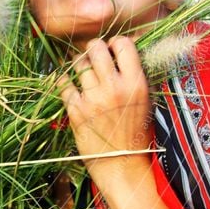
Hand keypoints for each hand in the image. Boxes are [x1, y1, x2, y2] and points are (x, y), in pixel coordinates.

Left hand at [57, 37, 152, 184]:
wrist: (122, 165)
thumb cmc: (136, 134)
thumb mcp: (146, 102)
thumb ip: (134, 77)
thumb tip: (121, 53)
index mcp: (136, 84)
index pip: (123, 45)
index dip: (115, 43)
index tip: (112, 50)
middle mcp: (114, 88)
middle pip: (96, 48)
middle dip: (92, 49)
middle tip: (92, 56)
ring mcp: (93, 98)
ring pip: (77, 64)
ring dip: (78, 65)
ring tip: (81, 72)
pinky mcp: (75, 110)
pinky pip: (63, 84)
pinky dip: (63, 81)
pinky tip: (68, 84)